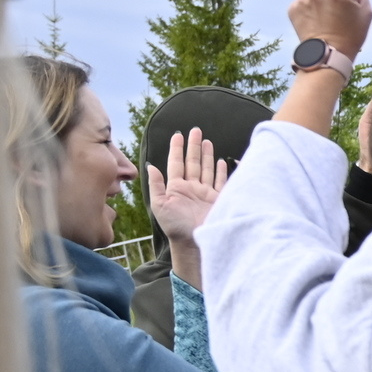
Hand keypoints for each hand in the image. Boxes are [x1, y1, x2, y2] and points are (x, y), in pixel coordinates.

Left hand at [147, 128, 227, 284]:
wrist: (194, 241)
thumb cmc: (174, 226)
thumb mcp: (159, 205)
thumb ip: (156, 185)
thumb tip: (150, 167)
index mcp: (176, 187)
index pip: (177, 163)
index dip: (177, 148)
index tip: (178, 135)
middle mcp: (191, 188)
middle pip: (193, 162)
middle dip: (194, 146)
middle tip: (196, 130)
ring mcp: (205, 193)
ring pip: (206, 168)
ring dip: (207, 155)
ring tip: (207, 140)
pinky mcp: (218, 199)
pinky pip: (220, 181)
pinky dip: (220, 171)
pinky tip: (220, 161)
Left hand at [288, 0, 371, 57]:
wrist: (327, 55)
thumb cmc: (350, 36)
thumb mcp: (367, 14)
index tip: (350, 6)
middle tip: (338, 14)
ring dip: (322, 1)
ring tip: (326, 19)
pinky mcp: (294, 7)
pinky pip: (306, 1)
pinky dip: (311, 9)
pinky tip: (316, 22)